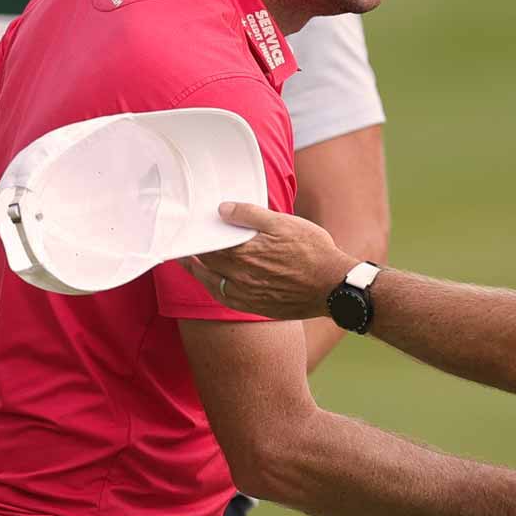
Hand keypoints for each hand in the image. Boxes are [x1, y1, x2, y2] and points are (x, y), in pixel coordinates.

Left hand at [184, 203, 350, 318]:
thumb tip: (223, 209)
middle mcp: (240, 275)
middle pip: (206, 263)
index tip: (186, 232)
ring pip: (212, 282)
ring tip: (190, 264)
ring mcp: (247, 294)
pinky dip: (215, 289)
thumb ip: (251, 215)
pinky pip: (226, 298)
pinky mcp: (256, 306)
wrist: (333, 286)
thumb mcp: (285, 223)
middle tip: (182, 247)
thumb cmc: (313, 252)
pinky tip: (214, 284)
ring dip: (198, 273)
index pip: (209, 244)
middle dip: (192, 254)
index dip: (195, 237)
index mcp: (244, 252)